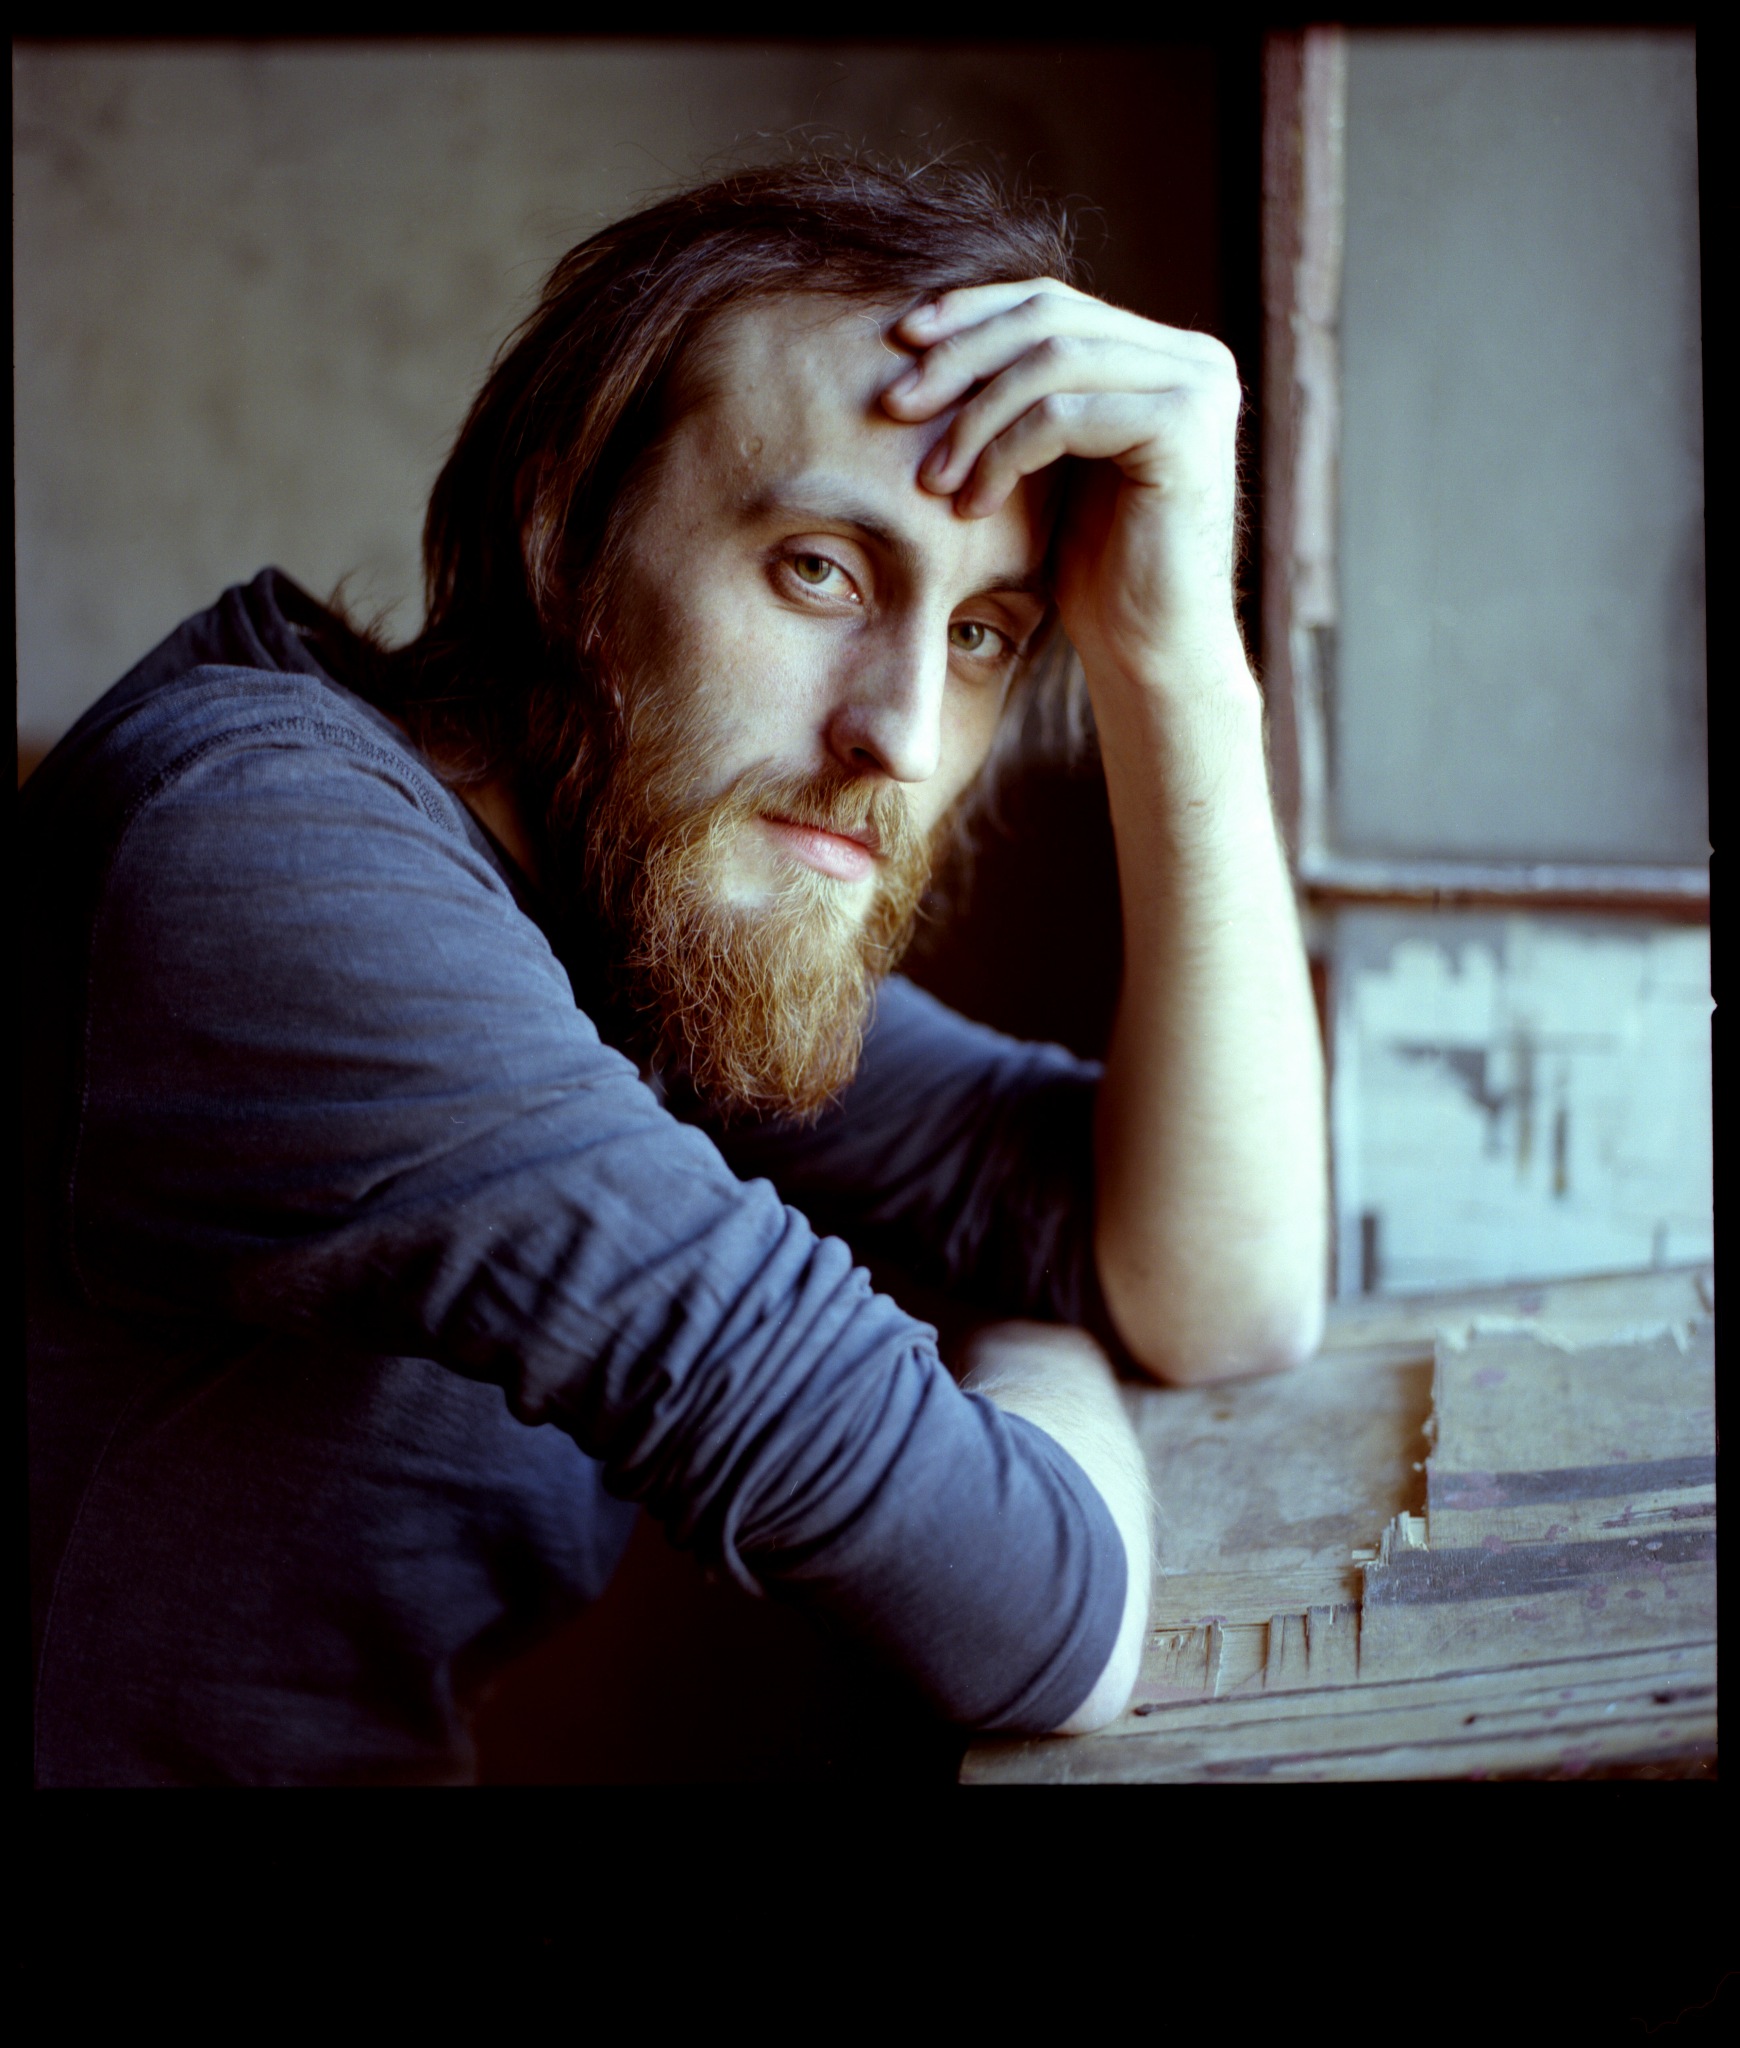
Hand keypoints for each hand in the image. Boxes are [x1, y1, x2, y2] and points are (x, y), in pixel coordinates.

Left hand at [882, 281, 1247, 693]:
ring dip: (974, 419)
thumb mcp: (1053, 467)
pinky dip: (1004, 454)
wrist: (1150, 655)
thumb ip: (1029, 398)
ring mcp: (1198, 388)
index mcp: (1164, 354)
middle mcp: (1194, 358)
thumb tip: (934, 336)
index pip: (1051, 302)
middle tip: (894, 406)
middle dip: (959, 358)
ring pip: (1050, 361)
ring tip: (930, 479)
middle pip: (1048, 317)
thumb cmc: (1097, 576)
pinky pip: (1063, 416)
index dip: (971, 313)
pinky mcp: (1184, 428)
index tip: (900, 343)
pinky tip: (972, 505)